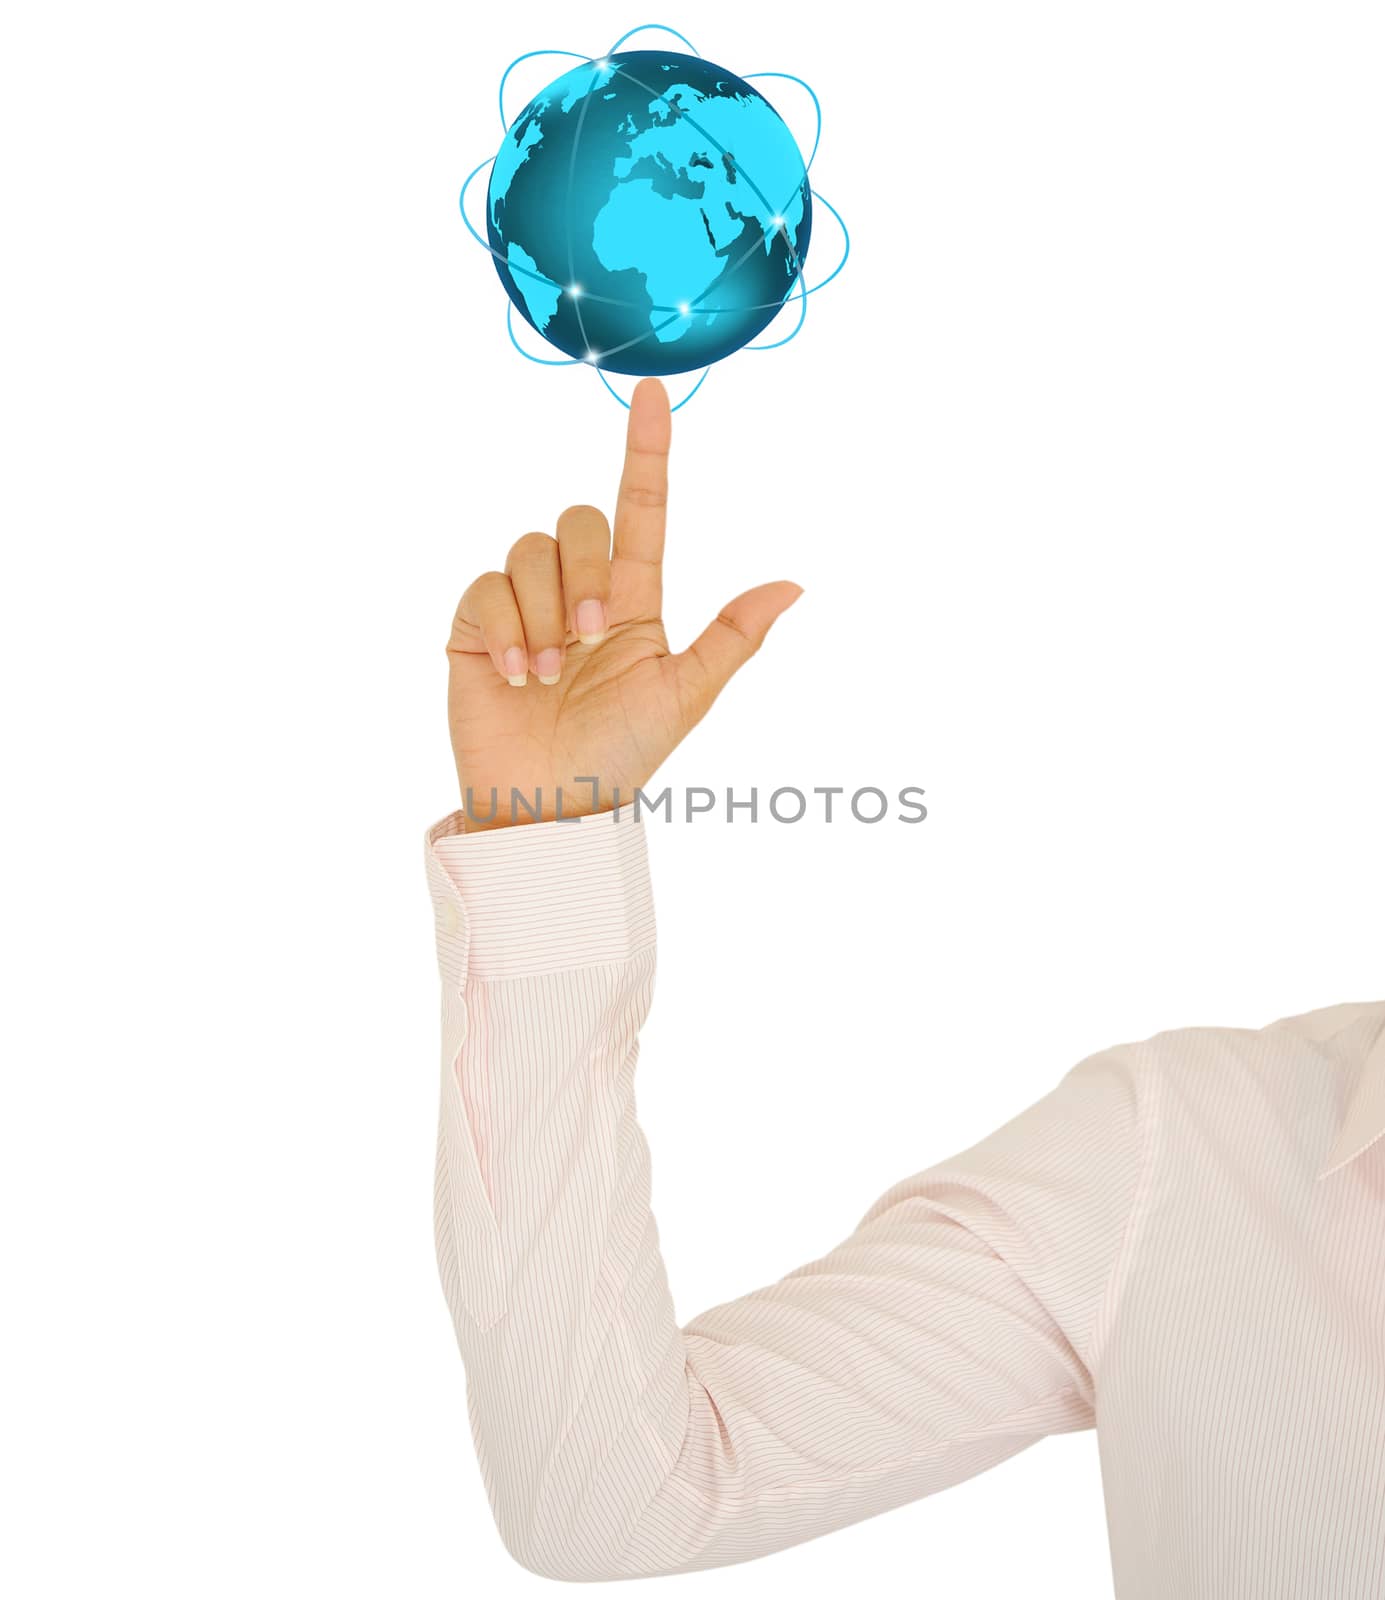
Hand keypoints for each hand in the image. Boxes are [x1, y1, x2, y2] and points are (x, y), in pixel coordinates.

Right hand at [447, 378, 801, 828]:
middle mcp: (578, 592)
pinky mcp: (475, 625)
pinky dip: (504, 628)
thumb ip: (732, 637)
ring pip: (532, 550)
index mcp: (633, 601)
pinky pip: (487, 586)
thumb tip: (794, 585)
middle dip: (586, 574)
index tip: (652, 392)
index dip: (646, 451)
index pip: (642, 510)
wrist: (548, 805)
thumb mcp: (684, 695)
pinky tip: (513, 675)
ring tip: (546, 675)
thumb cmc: (621, 754)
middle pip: (579, 522)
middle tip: (587, 638)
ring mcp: (525, 607)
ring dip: (544, 615)